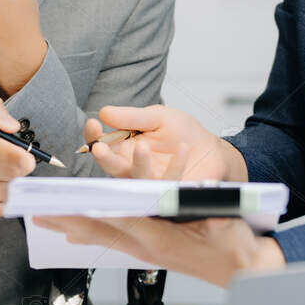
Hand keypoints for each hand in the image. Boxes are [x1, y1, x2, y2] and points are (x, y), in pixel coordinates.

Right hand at [0, 95, 34, 215]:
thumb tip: (13, 128)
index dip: (16, 157)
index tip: (30, 159)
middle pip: (2, 173)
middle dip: (19, 168)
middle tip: (21, 160)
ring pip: (1, 193)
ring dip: (13, 183)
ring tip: (8, 171)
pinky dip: (4, 201)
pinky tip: (3, 188)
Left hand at [35, 212, 284, 287]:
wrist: (241, 270)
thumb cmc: (233, 246)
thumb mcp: (222, 224)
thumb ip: (205, 212)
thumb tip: (191, 196)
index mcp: (158, 236)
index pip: (115, 219)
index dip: (86, 210)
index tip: (63, 203)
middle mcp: (145, 243)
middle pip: (97, 228)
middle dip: (66, 219)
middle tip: (36, 212)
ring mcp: (144, 248)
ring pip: (100, 234)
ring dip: (71, 226)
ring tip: (46, 218)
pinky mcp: (148, 248)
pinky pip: (111, 239)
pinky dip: (89, 233)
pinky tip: (73, 234)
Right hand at [84, 104, 247, 182]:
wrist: (210, 148)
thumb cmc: (181, 131)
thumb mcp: (157, 117)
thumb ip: (132, 117)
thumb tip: (103, 112)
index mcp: (124, 149)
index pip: (101, 145)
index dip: (94, 137)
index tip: (93, 124)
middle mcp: (132, 169)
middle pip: (112, 168)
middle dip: (104, 158)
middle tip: (99, 148)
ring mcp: (150, 183)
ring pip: (137, 180)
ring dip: (138, 165)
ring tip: (142, 146)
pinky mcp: (171, 193)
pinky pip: (169, 183)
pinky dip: (177, 165)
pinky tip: (184, 148)